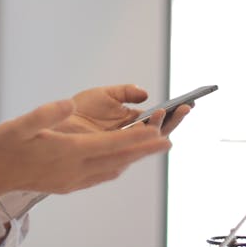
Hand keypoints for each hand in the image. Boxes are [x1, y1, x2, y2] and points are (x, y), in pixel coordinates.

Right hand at [0, 98, 170, 201]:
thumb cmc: (4, 147)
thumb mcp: (18, 125)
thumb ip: (44, 114)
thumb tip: (67, 103)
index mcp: (67, 152)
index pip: (110, 145)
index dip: (136, 138)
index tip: (158, 131)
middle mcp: (75, 169)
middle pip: (118, 159)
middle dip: (144, 149)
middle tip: (169, 140)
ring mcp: (73, 179)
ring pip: (112, 169)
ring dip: (133, 158)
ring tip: (151, 148)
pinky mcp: (69, 185)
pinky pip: (101, 176)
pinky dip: (117, 166)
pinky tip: (122, 162)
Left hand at [58, 84, 191, 136]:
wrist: (58, 123)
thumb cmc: (80, 110)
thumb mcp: (106, 94)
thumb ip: (127, 92)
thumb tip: (147, 94)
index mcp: (132, 122)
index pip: (158, 119)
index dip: (173, 112)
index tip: (187, 102)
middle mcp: (131, 136)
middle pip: (160, 132)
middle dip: (174, 120)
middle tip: (186, 108)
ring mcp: (124, 146)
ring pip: (151, 141)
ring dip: (161, 127)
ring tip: (167, 114)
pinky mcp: (115, 154)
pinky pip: (136, 149)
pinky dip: (146, 140)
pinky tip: (153, 129)